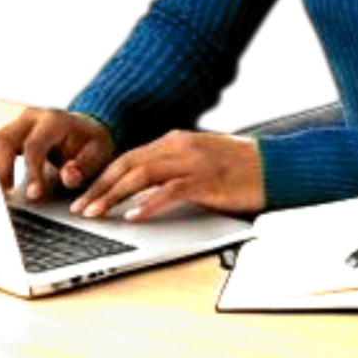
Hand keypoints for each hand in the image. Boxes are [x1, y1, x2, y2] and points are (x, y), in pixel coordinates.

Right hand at [0, 105, 114, 201]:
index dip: (32, 172)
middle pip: (5, 141)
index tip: (33, 195)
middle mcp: (30, 119)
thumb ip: (84, 166)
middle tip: (2, 197)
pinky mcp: (6, 135)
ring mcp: (15, 125)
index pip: (34, 146)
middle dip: (0, 170)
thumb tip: (69, 175)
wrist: (83, 128)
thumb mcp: (98, 153)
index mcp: (53, 121)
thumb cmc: (89, 143)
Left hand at [69, 130, 264, 221]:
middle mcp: (179, 146)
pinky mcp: (207, 179)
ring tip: (96, 213)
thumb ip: (171, 172)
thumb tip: (141, 192)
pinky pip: (170, 191)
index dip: (102, 176)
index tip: (84, 195)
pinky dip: (148, 203)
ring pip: (141, 175)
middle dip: (99, 187)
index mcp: (174, 141)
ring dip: (114, 196)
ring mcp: (193, 161)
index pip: (128, 158)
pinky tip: (133, 216)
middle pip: (128, 164)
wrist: (277, 167)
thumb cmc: (239, 171)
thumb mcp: (198, 164)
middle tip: (79, 208)